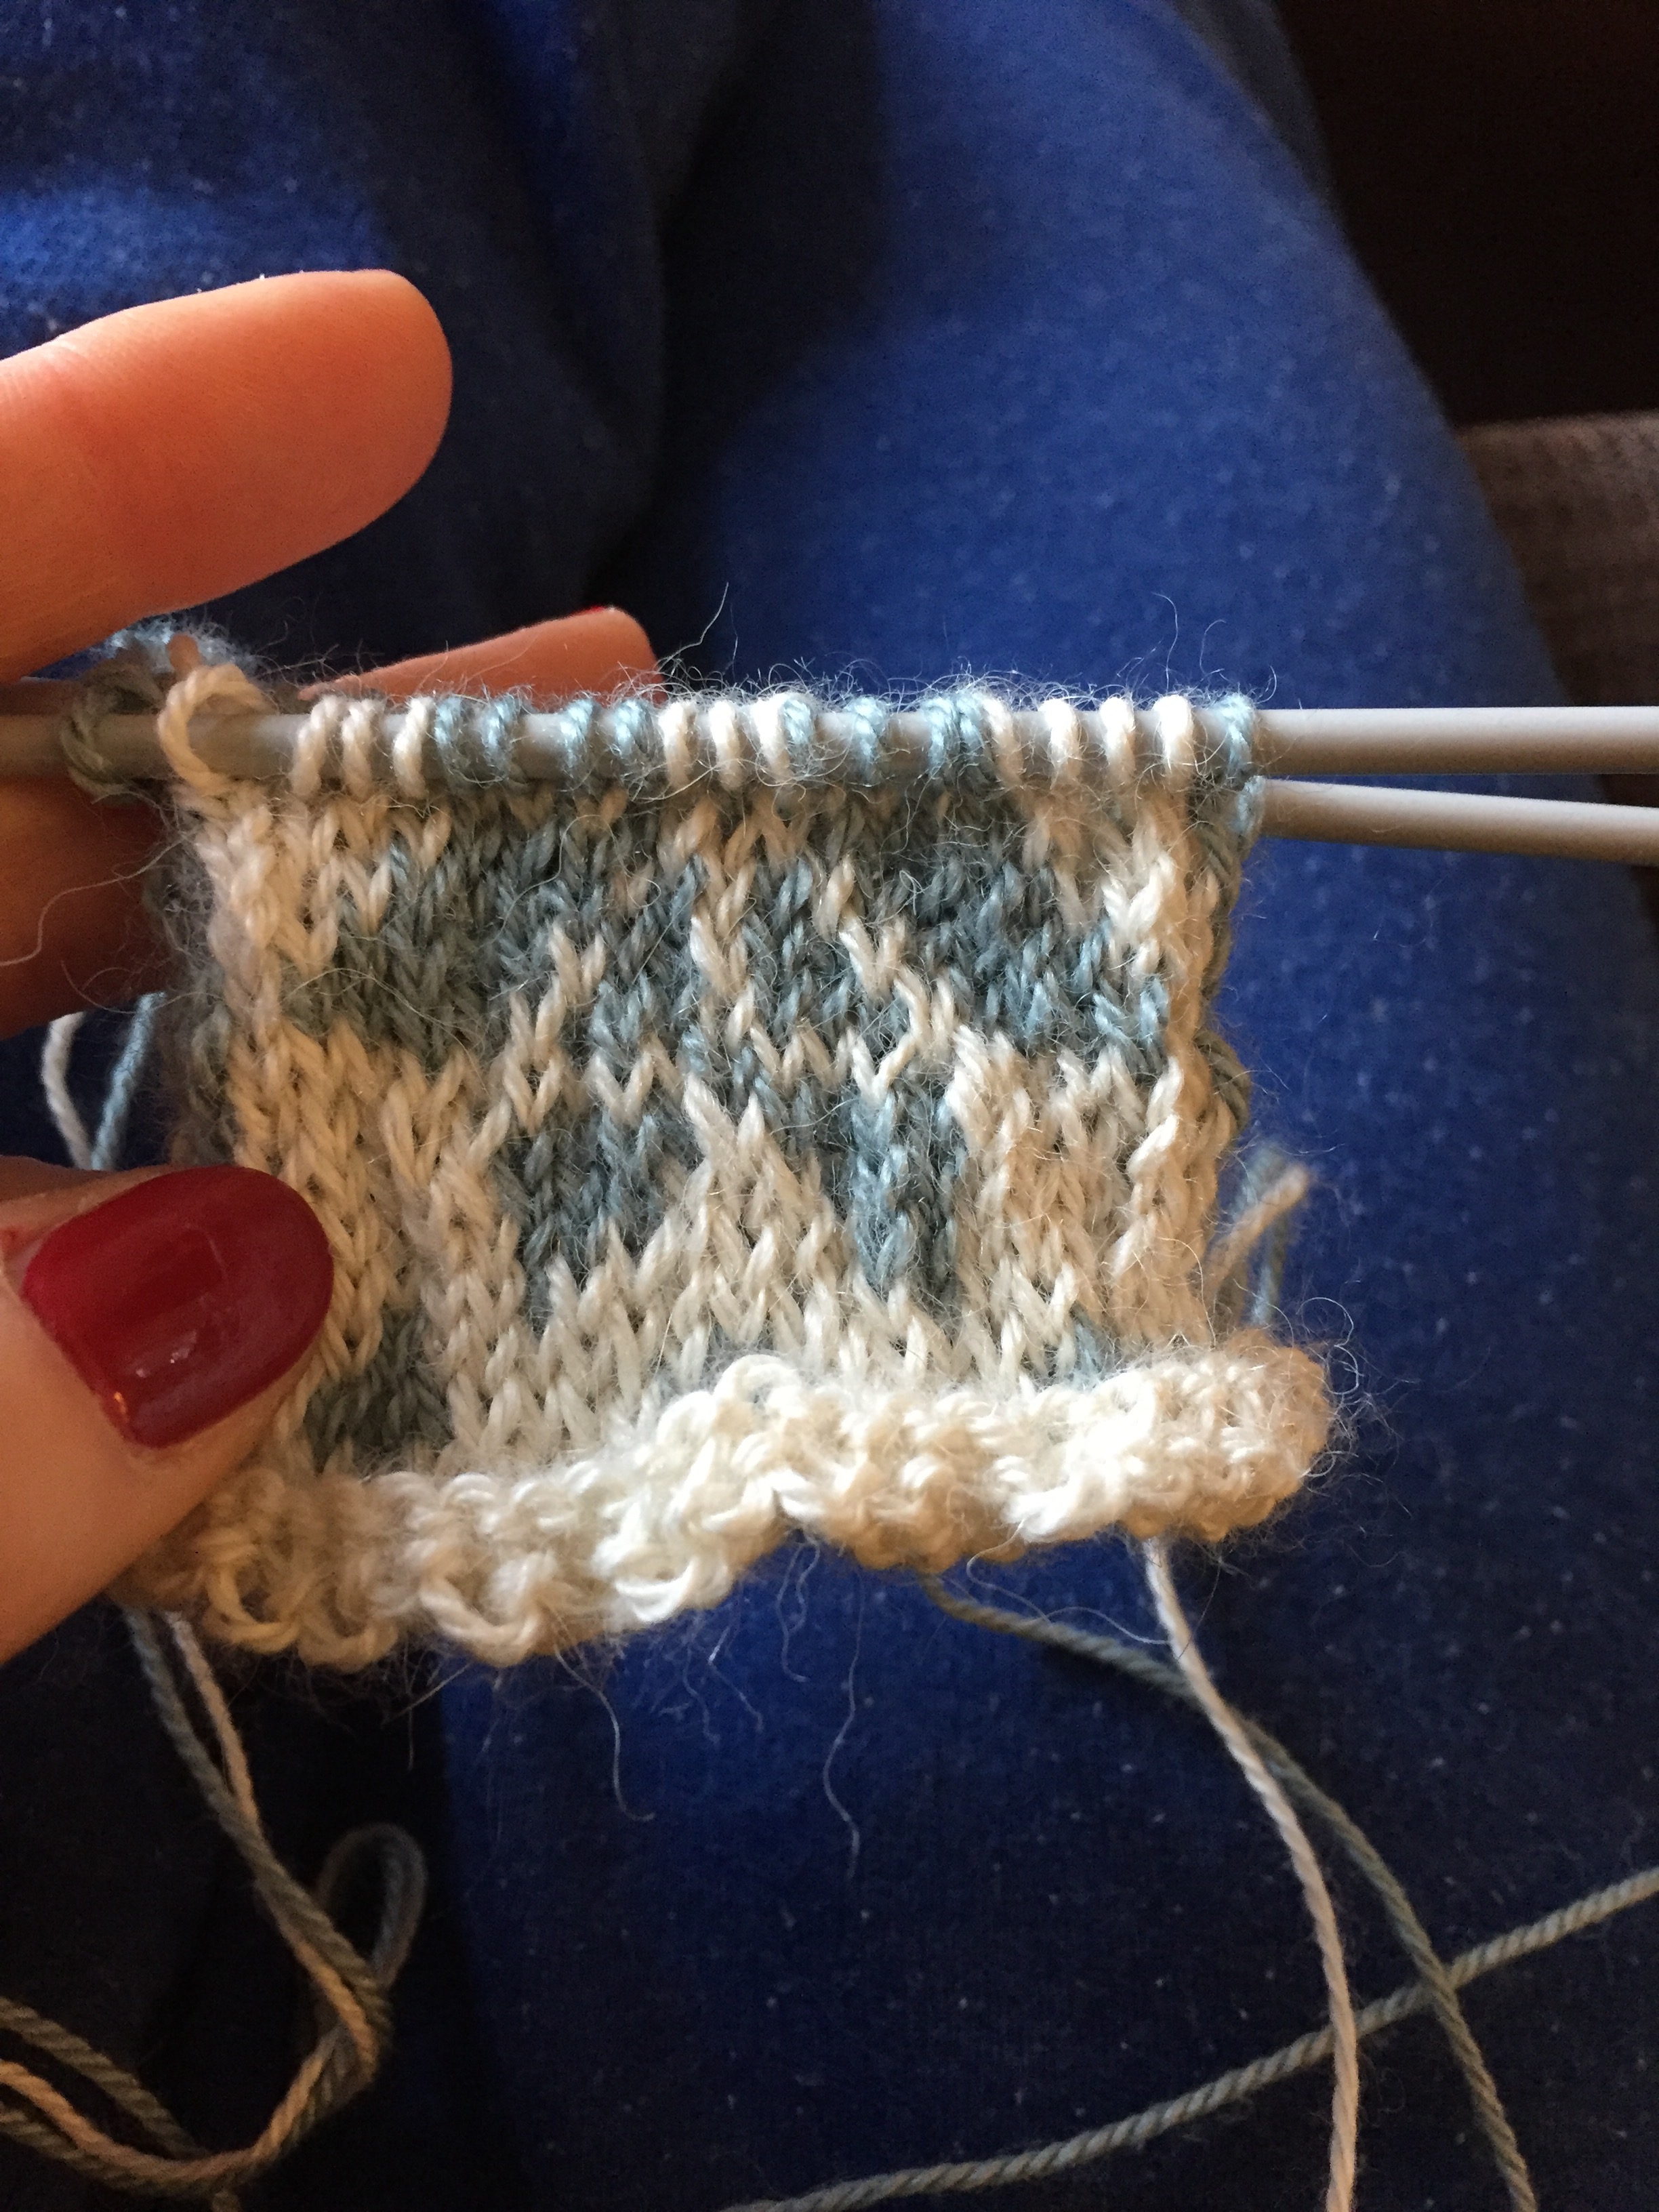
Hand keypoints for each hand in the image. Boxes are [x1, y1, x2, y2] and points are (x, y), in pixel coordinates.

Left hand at [0, 272, 655, 1656]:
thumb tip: (245, 1303)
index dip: (132, 458)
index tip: (396, 364)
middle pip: (17, 839)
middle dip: (305, 785)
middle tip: (610, 726)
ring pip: (58, 1094)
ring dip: (305, 1084)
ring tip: (583, 1055)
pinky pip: (38, 1330)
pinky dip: (191, 1338)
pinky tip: (378, 1340)